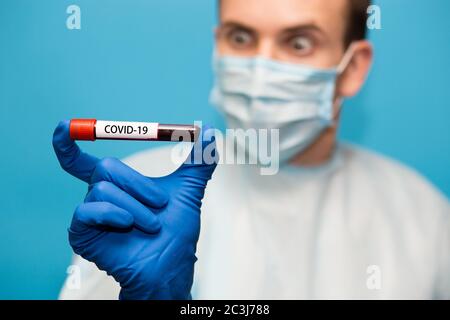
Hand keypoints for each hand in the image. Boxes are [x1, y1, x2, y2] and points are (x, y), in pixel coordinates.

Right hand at [52, 120, 216, 298]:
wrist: (170, 264)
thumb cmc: (176, 230)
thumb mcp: (190, 189)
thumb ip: (199, 160)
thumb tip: (210, 131)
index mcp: (116, 184)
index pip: (85, 159)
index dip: (70, 141)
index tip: (63, 125)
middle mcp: (99, 195)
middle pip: (105, 167)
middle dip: (138, 184)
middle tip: (161, 204)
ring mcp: (89, 215)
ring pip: (103, 189)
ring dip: (135, 206)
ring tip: (151, 225)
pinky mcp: (81, 233)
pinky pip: (88, 210)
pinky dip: (114, 214)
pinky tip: (127, 224)